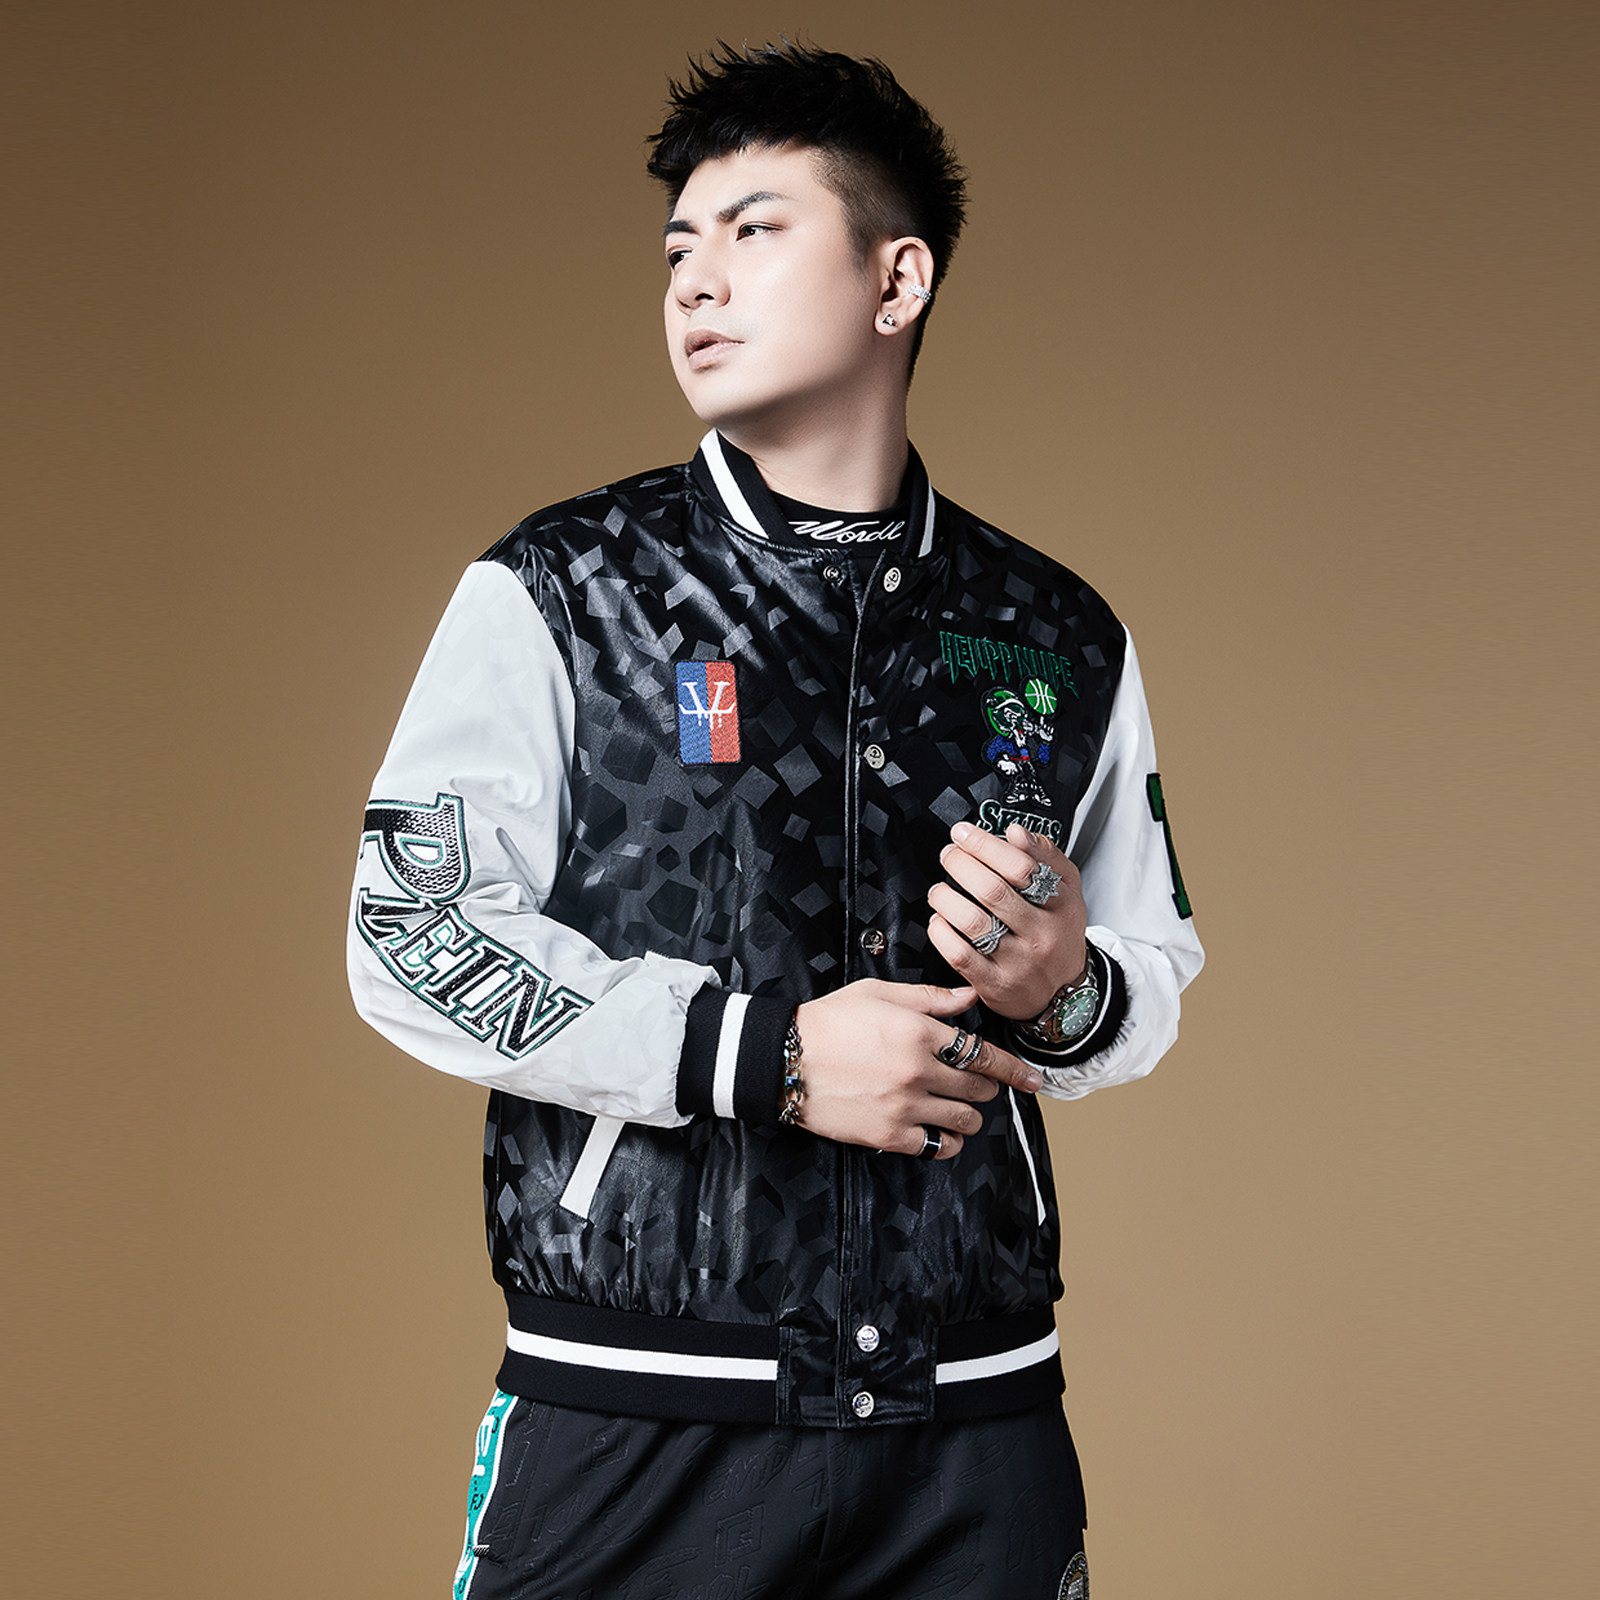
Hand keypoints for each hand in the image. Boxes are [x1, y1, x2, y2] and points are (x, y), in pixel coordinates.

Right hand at [793, 979, 1042, 1160]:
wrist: (783, 1058)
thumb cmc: (829, 1020)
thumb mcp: (878, 993)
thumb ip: (930, 998)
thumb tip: (970, 998)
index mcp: (919, 1032)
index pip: (983, 1053)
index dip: (1014, 1068)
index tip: (1032, 1079)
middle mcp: (918, 1071)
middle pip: (979, 1087)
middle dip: (987, 1085)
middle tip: (979, 1083)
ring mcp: (905, 1106)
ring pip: (966, 1119)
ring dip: (970, 1113)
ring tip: (958, 1105)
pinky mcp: (888, 1135)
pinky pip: (938, 1147)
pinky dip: (949, 1141)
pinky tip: (942, 1132)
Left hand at [927, 822, 1087, 1020]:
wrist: (1063, 992)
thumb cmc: (1058, 932)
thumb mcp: (1067, 889)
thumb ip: (1045, 855)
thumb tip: (1015, 832)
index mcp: (1061, 905)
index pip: (1021, 867)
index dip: (986, 845)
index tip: (965, 833)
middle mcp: (1042, 934)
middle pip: (992, 891)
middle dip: (961, 865)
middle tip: (949, 855)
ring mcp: (1019, 962)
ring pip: (972, 922)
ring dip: (946, 897)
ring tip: (940, 888)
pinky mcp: (996, 984)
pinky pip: (960, 955)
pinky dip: (941, 932)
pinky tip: (939, 920)